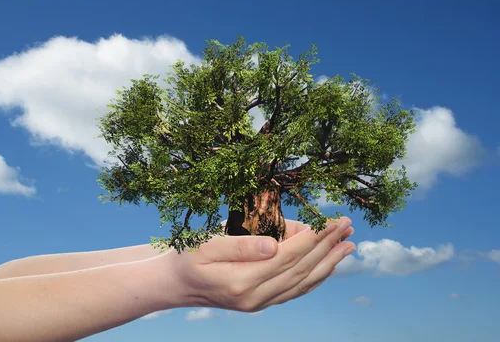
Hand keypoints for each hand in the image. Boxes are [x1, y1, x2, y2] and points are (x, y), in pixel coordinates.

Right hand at [166, 217, 355, 311]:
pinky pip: (295, 291)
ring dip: (329, 263)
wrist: (176, 285)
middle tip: (348, 226)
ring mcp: (260, 303)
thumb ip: (241, 245)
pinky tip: (328, 266)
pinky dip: (315, 278)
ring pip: (303, 282)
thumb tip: (275, 245)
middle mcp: (255, 297)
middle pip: (301, 269)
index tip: (332, 221)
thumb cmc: (188, 258)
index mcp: (242, 280)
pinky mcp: (261, 303)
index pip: (288, 256)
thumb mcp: (206, 245)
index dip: (313, 238)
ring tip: (349, 245)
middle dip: (328, 246)